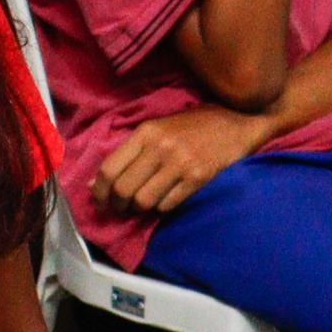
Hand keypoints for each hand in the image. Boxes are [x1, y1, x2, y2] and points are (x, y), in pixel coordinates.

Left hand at [95, 106, 269, 218]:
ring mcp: (180, 163)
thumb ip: (128, 153)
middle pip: (124, 189)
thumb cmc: (192, 126)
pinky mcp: (199, 177)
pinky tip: (161, 203)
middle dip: (117, 205)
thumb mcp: (157, 130)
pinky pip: (168, 205)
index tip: (100, 201)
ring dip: (138, 210)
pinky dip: (160, 209)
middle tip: (120, 209)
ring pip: (144, 201)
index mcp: (145, 133)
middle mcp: (160, 147)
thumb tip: (95, 183)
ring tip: (139, 207)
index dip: (99, 191)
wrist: (236, 122)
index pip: (109, 168)